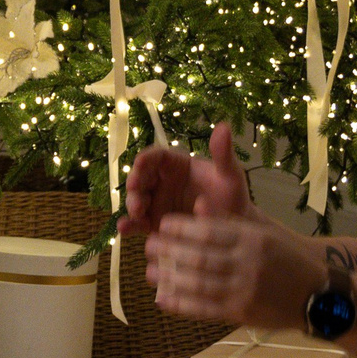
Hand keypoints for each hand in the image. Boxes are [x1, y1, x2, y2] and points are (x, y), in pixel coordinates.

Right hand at [120, 119, 250, 236]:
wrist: (233, 232)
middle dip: (135, 184)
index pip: (157, 157)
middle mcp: (163, 182)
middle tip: (136, 192)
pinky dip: (128, 226)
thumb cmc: (232, 200)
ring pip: (136, 200)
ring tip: (137, 213)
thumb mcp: (231, 177)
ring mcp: (157, 203)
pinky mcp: (154, 224)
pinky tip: (123, 229)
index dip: (146, 159)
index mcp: (178, 165)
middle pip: (142, 178)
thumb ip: (224, 155)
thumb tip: (224, 126)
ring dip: (132, 204)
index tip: (139, 164)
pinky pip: (138, 223)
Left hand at [144, 213, 327, 328]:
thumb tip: (198, 204)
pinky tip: (163, 299)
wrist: (318, 296)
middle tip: (148, 246)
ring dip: (169, 279)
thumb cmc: (285, 259)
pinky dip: (181, 304)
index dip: (180, 228)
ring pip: (198, 284)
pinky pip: (205, 309)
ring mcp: (245, 291)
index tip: (161, 224)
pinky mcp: (241, 314)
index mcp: (254, 239)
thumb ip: (230, 222)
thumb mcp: (264, 233)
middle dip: (168, 252)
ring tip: (149, 272)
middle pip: (199, 258)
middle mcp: (249, 264)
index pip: (209, 232)